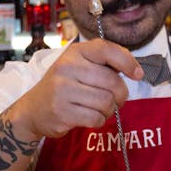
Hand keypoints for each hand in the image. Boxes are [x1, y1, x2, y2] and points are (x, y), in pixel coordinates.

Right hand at [9, 39, 142, 140]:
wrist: (32, 110)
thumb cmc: (63, 86)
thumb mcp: (78, 66)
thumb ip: (103, 63)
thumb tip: (134, 68)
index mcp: (74, 52)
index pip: (106, 50)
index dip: (128, 61)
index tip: (138, 74)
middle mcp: (67, 68)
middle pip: (112, 82)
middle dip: (121, 94)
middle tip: (116, 99)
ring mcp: (62, 91)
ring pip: (106, 102)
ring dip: (110, 109)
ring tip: (100, 108)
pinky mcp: (62, 113)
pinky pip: (96, 118)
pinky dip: (99, 120)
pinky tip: (90, 116)